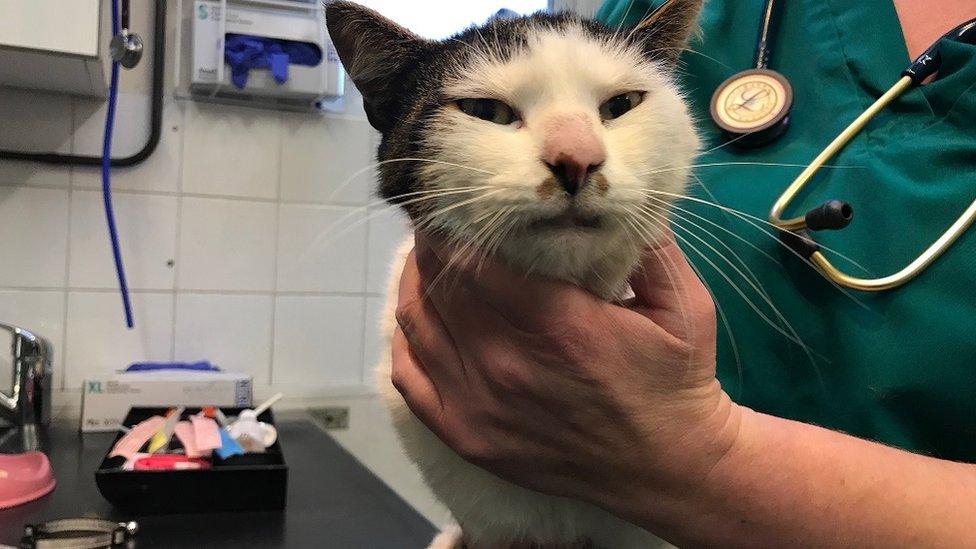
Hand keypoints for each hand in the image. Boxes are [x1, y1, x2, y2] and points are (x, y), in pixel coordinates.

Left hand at [391, 232, 742, 518]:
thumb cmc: (676, 379)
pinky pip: (408, 376)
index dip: (456, 221)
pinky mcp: (466, 436)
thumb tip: (603, 186)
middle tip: (441, 218)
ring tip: (429, 257)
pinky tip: (420, 313)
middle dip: (435, 243)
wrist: (668, 467)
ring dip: (416, 281)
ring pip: (417, 322)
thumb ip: (648, 242)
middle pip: (441, 284)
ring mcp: (479, 405)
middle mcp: (507, 364)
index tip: (457, 197)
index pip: (474, 256)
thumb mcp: (684, 303)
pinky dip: (407, 336)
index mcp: (558, 325)